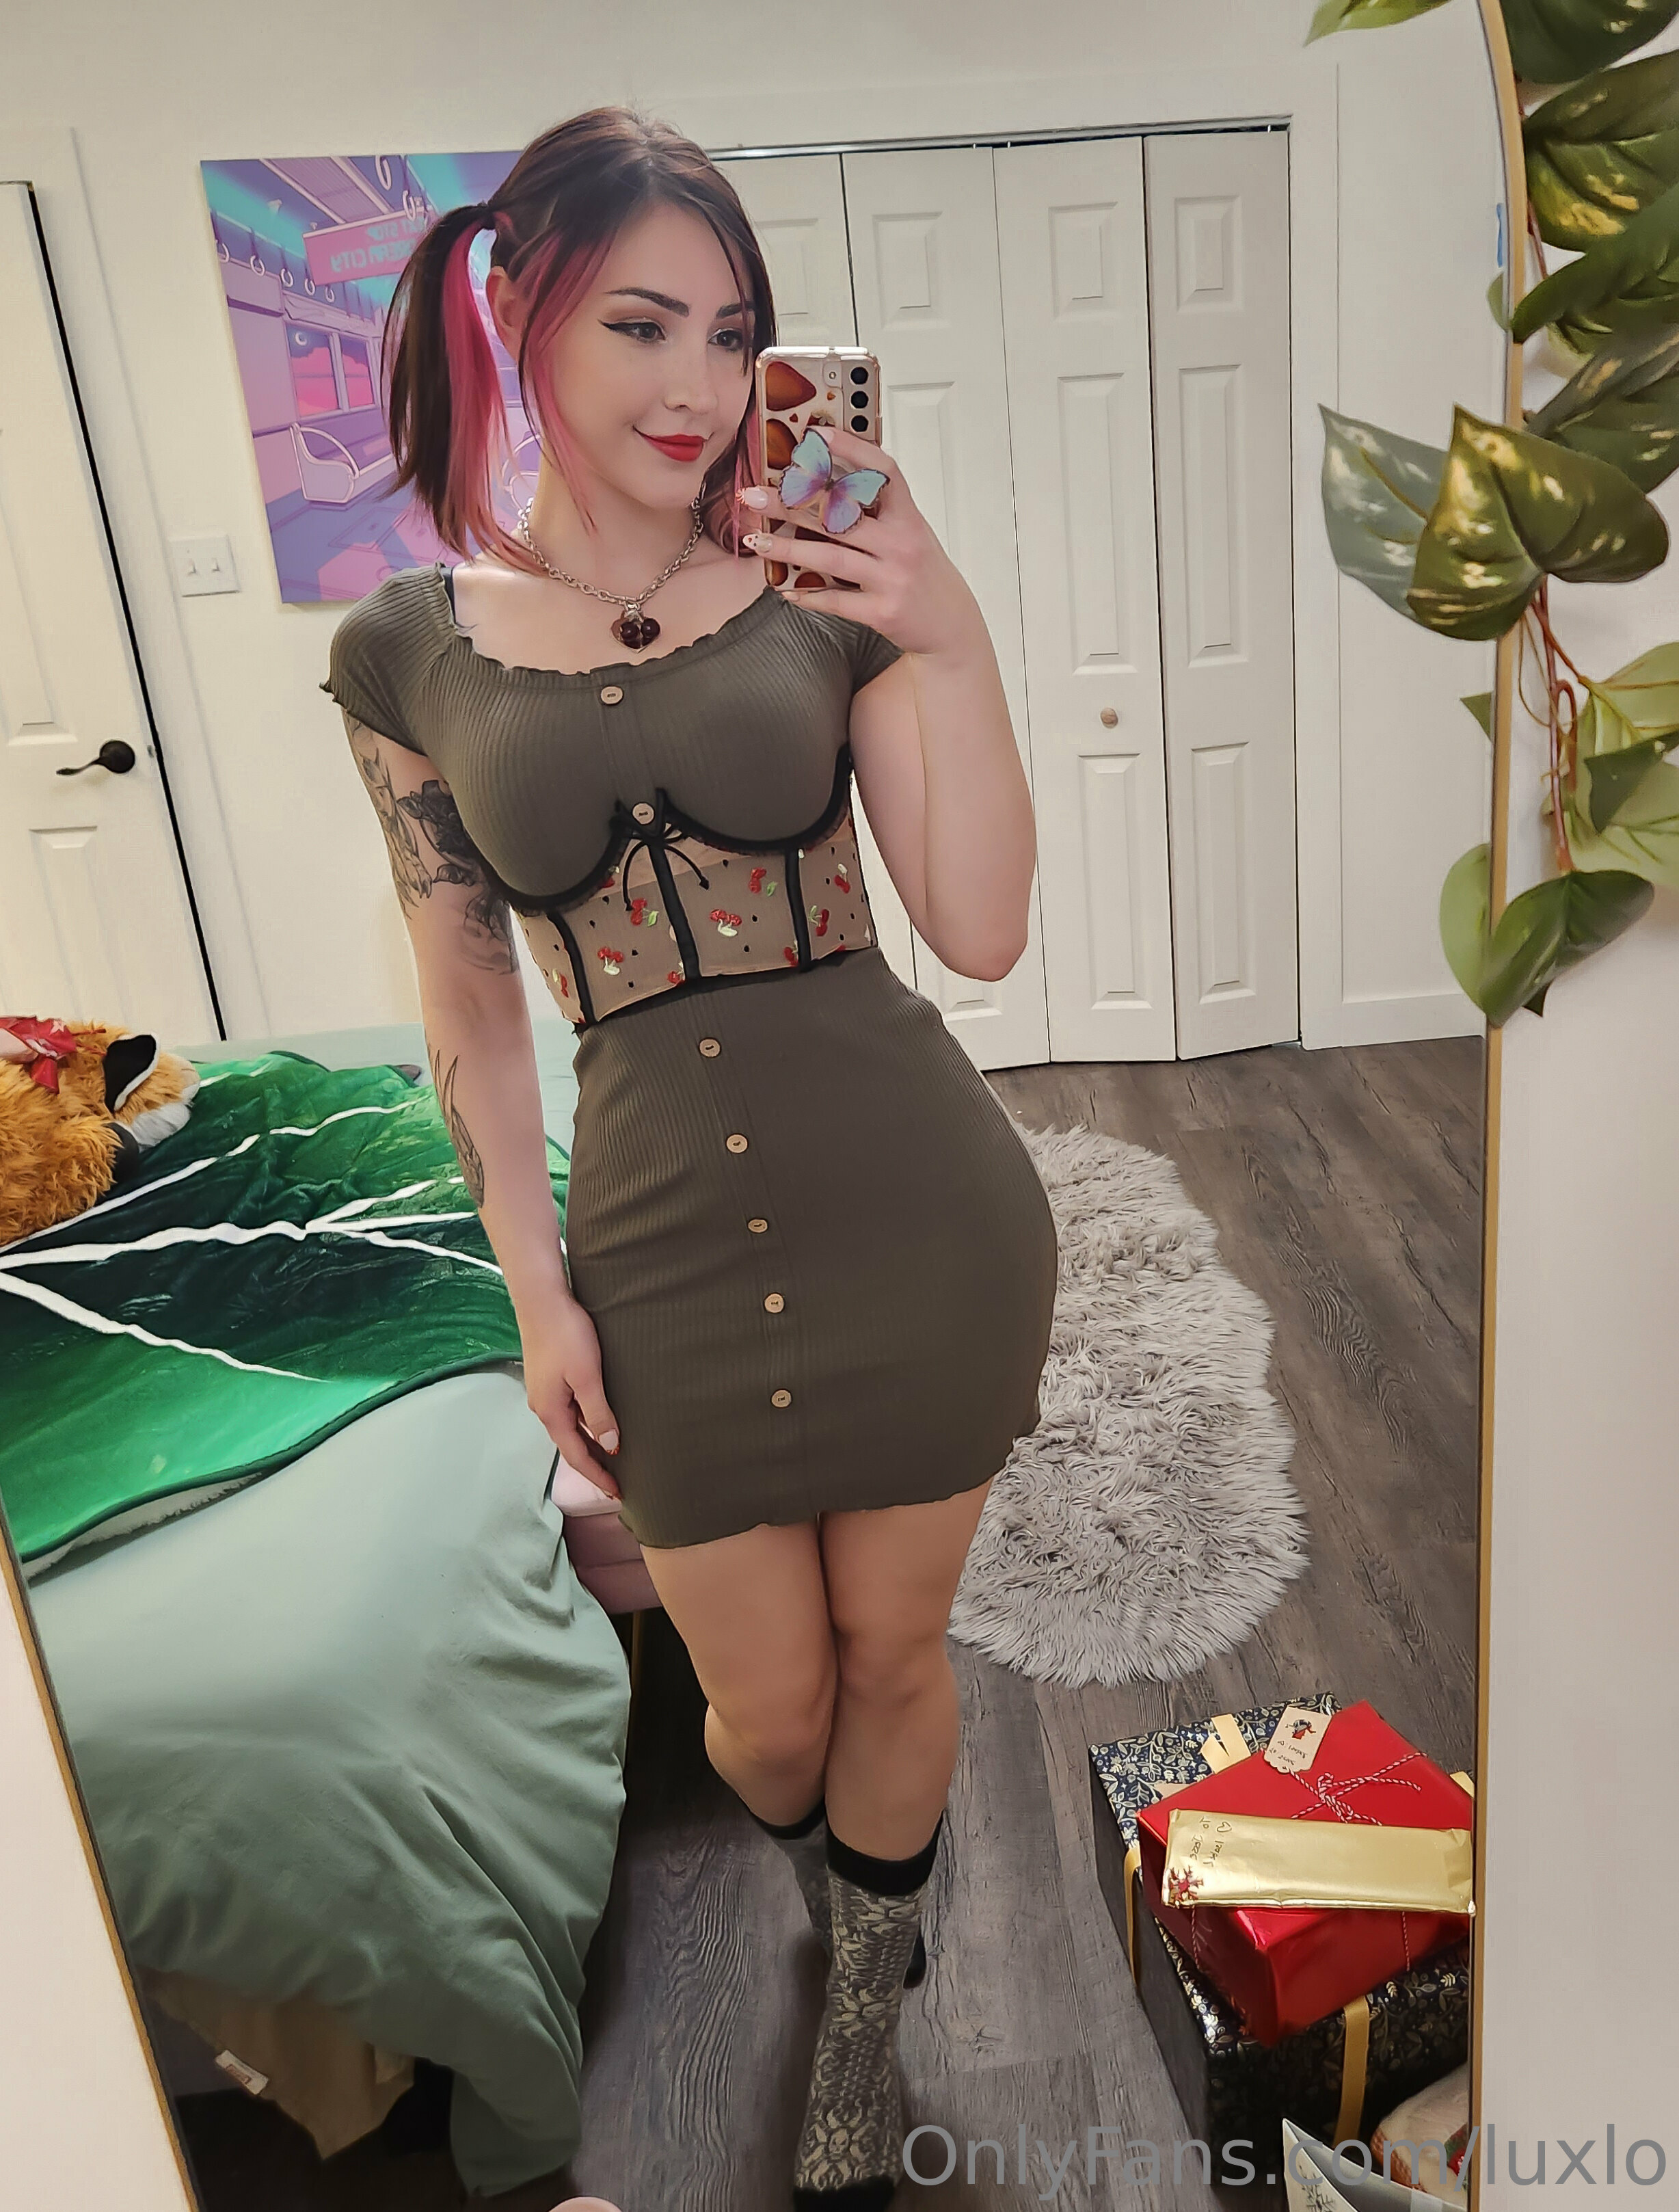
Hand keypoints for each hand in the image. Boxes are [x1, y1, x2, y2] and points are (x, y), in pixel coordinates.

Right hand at [517, 1293, 622, 1501]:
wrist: (542, 1299)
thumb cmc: (566, 1335)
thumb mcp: (587, 1377)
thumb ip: (598, 1414)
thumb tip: (610, 1447)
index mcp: (551, 1412)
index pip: (576, 1455)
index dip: (597, 1476)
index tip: (617, 1494)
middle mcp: (544, 1407)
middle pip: (571, 1445)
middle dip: (594, 1465)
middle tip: (618, 1482)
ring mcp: (544, 1392)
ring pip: (570, 1427)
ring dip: (589, 1444)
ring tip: (613, 1456)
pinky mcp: (549, 1377)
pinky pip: (569, 1410)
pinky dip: (585, 1422)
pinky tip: (599, 1420)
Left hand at [738, 426, 984, 657]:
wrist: (952, 626)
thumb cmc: (924, 575)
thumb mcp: (912, 534)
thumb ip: (880, 513)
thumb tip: (828, 491)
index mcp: (909, 518)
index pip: (883, 472)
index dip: (851, 449)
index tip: (817, 436)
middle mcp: (901, 544)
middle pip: (840, 516)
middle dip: (790, 504)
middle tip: (753, 495)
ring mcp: (891, 579)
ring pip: (830, 558)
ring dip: (786, 550)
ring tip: (756, 541)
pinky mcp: (882, 612)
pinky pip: (835, 601)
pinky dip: (807, 595)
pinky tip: (784, 589)